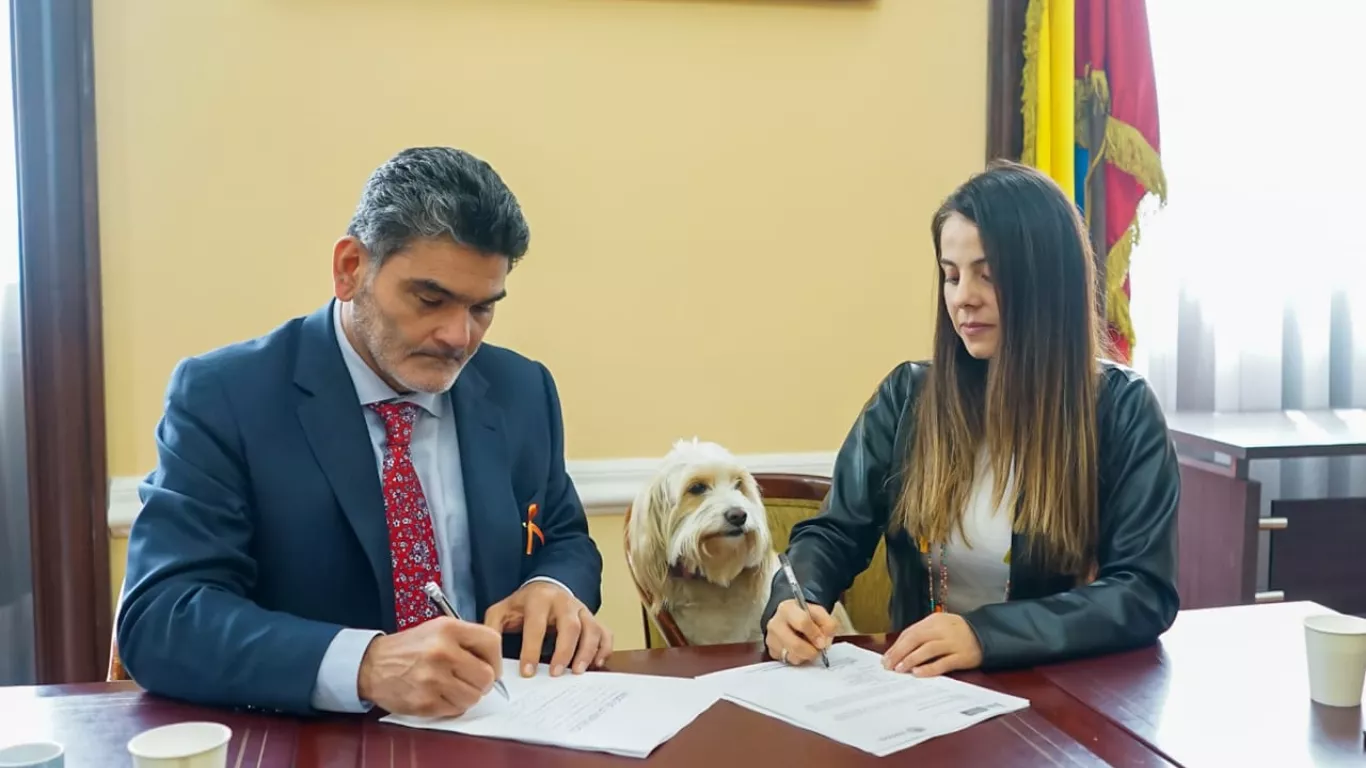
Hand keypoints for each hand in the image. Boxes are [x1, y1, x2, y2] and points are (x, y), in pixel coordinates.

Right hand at [356, 617, 501, 717]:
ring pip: (473, 697)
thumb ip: (467, 640)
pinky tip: (438, 694)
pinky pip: (455, 710)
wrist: (372, 665)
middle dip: (482, 681)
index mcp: (448, 629)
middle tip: (470, 680)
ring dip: (467, 695)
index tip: (491, 666)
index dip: (496, 659)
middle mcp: (442, 652)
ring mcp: (433, 679)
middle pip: (487, 676)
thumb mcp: (437, 629)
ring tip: (451, 687)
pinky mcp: (425, 702)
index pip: (492, 643)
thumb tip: (494, 663)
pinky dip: (451, 706)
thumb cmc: (409, 648)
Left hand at [483, 581, 612, 677]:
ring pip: (592, 629)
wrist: (546, 587)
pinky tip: (595, 664)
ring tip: (577, 672)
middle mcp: (564, 603)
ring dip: (587, 652)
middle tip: (555, 674)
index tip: (527, 673)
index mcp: (539, 600)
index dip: (532, 650)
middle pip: (570, 626)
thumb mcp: (502, 610)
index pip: (536, 626)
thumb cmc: (524, 605)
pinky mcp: (593, 618)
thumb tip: (487, 654)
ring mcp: (582, 610)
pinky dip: (604, 649)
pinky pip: (605, 633)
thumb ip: (491, 628)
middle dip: (564, 652)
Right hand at [764, 599, 839, 665]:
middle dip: (811, 651)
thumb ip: (828, 625)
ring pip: (792, 656)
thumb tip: (824, 642)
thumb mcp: (820, 613)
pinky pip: (788, 662)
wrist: (790, 618)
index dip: (815, 634)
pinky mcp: (772, 652)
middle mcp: (775, 624)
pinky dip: (798, 659)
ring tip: (808, 648)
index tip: (822, 642)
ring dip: (805, 656)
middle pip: (795, 645)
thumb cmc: (805, 616)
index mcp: (787, 609)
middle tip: (818, 650)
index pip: (802, 622)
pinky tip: (800, 650)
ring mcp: (771, 639)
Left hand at [881, 613, 982, 676]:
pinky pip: (943, 662)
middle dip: (899, 653)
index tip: (886, 658)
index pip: (911, 632)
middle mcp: (943, 630)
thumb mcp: (940, 627)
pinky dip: (929, 668)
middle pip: (916, 639)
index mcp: (934, 620)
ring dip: (911, 660)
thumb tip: (900, 650)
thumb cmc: (958, 633)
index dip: (897, 645)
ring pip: (927, 649)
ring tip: (899, 669)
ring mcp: (953, 642)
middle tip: (888, 665)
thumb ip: (923, 635)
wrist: (987, 634)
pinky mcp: (962, 656)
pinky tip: (918, 673)